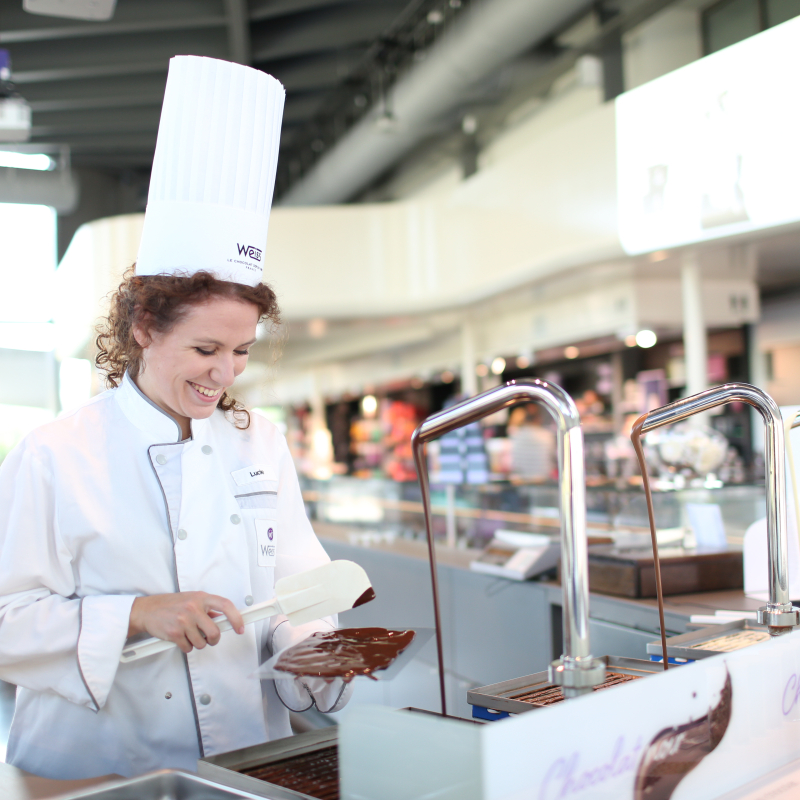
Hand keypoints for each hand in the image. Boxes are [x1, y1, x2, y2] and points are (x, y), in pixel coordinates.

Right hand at [128, 592, 244, 653]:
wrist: (147, 610)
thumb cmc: (171, 604)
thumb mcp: (192, 599)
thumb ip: (208, 608)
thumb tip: (224, 619)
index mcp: (201, 597)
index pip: (226, 605)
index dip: (236, 618)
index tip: (240, 628)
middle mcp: (194, 608)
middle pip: (215, 632)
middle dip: (213, 639)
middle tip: (208, 637)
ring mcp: (184, 621)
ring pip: (202, 643)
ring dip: (197, 642)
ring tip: (188, 634)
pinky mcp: (174, 633)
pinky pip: (188, 648)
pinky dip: (186, 646)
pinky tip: (180, 637)